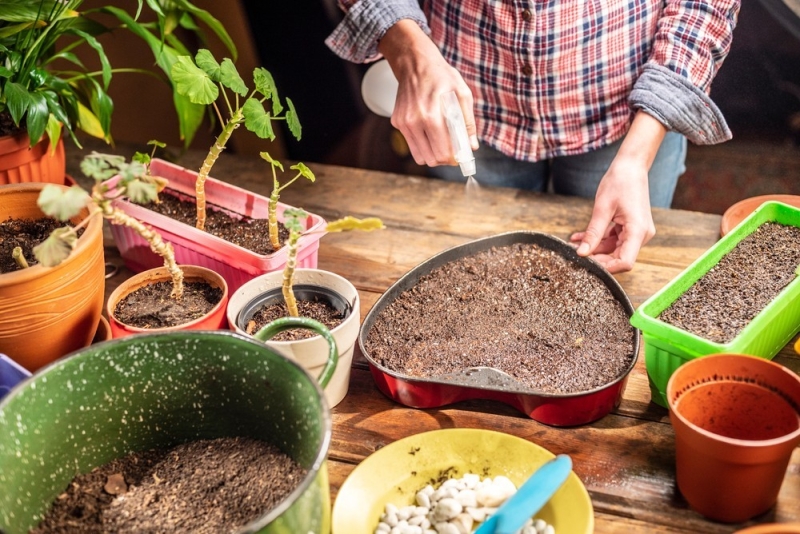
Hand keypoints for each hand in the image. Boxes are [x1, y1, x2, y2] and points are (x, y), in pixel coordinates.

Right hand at [378, 20, 477, 167]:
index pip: (442, 152)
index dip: (455, 158)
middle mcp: (414, 122)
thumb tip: (472, 147)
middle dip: (445, 158)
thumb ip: (467, 123)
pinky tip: (429, 130)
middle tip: (453, 150)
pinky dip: (423, 143)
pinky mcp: (397, 122)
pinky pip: (412, 144)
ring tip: (442, 142)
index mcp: (431, 116)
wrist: (415, 63)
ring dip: (433, 153)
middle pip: (431, 159)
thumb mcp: (462, 94)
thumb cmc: (442, 77)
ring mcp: (403, 123)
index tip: (461, 155)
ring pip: (420, 156)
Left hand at [569, 111, 666, 272]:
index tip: (587, 263)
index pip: (625, 262)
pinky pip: (614, 239)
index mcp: (638, 230)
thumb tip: (581, 253)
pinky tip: (581, 236)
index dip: (606, 267)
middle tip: (575, 253)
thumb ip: (593, 233)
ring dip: (594, 248)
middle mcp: (641, 234)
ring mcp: (637, 232)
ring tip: (573, 243)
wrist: (631, 166)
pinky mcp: (631, 228)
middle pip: (618, 258)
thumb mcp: (602, 208)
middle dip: (596, 258)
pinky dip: (598, 239)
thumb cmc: (619, 181)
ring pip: (614, 249)